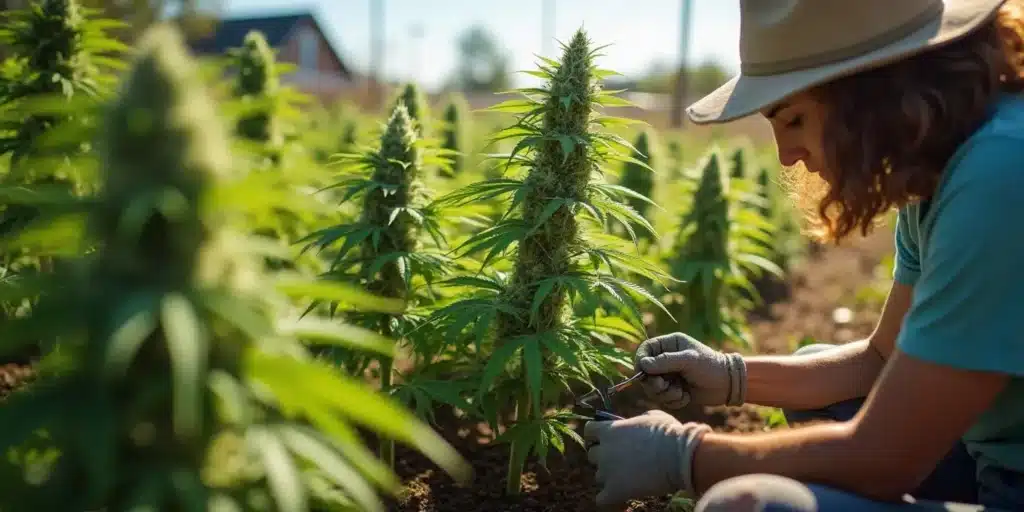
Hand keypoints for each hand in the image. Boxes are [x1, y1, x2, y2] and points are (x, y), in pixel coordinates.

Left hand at [584, 410, 711, 507]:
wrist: (678, 457)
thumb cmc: (669, 433)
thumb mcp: (651, 417)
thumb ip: (636, 420)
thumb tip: (635, 423)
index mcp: (610, 430)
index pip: (589, 431)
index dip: (596, 436)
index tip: (605, 440)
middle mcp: (603, 450)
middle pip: (592, 456)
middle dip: (604, 458)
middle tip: (622, 460)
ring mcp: (607, 471)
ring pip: (599, 477)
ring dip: (610, 477)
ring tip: (628, 478)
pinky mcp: (615, 491)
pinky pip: (601, 499)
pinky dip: (610, 499)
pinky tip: (622, 497)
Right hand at [635, 332, 746, 407]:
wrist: (727, 385)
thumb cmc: (710, 366)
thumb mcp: (689, 360)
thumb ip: (665, 361)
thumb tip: (643, 364)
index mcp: (668, 345)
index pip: (644, 350)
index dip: (640, 361)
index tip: (644, 373)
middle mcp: (665, 360)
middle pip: (644, 372)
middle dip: (654, 383)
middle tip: (665, 386)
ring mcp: (668, 376)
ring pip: (652, 388)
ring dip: (665, 394)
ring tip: (680, 393)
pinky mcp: (672, 390)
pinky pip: (662, 399)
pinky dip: (673, 401)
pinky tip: (686, 397)